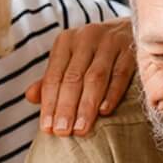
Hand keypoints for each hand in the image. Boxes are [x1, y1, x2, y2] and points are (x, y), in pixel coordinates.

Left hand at [26, 17, 134, 135]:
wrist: (133, 29)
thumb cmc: (96, 52)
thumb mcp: (71, 60)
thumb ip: (52, 79)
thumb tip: (30, 97)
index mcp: (66, 41)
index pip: (54, 76)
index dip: (49, 103)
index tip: (47, 129)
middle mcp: (86, 38)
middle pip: (73, 78)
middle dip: (66, 107)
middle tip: (63, 132)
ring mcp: (110, 42)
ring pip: (96, 77)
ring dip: (87, 105)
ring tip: (81, 129)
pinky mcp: (132, 49)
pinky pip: (120, 74)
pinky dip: (112, 94)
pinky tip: (104, 111)